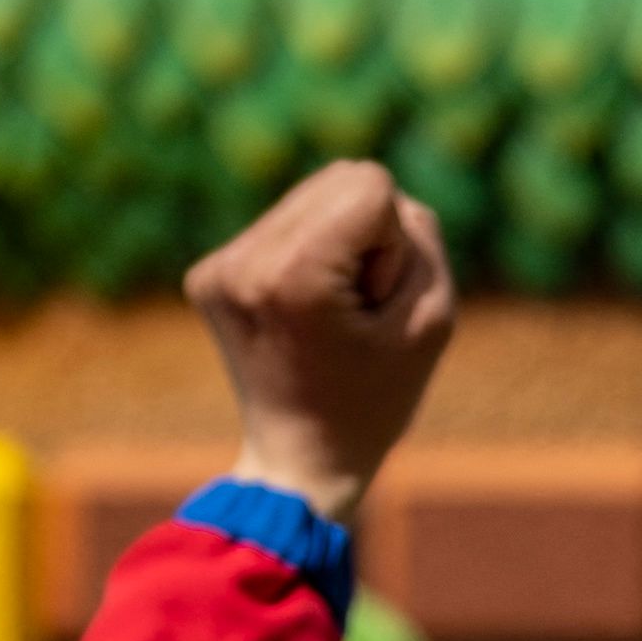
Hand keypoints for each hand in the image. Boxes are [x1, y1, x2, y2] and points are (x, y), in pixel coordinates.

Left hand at [184, 160, 455, 522]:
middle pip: (339, 177)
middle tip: (354, 309)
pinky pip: (283, 223)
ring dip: (338, 244)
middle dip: (366, 236)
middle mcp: (243, 260)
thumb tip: (378, 196)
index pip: (371, 185)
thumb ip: (420, 233)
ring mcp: (217, 266)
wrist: (299, 463)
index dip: (392, 246)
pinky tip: (303, 314)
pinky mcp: (209, 273)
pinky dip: (307, 257)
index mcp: (293, 275)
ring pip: (311, 194)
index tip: (372, 306)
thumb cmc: (376, 400)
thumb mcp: (432, 318)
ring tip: (329, 312)